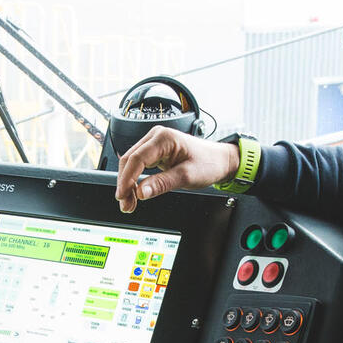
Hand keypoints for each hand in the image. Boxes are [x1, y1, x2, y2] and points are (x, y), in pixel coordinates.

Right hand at [115, 127, 239, 212]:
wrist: (220, 161)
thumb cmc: (208, 163)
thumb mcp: (186, 176)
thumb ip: (162, 183)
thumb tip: (141, 192)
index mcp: (163, 138)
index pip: (136, 158)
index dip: (127, 179)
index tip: (123, 195)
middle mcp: (156, 137)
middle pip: (129, 160)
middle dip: (124, 184)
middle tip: (125, 204)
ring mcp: (154, 144)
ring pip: (131, 164)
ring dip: (128, 184)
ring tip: (129, 203)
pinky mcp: (155, 153)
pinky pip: (138, 166)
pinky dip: (134, 180)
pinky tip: (135, 193)